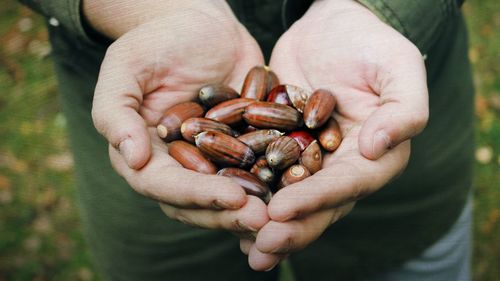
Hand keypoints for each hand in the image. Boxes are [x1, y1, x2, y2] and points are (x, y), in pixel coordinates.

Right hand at [91, 2, 268, 234]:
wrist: (201, 24)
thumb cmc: (157, 41)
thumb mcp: (126, 67)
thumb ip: (116, 113)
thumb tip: (133, 160)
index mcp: (144, 153)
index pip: (163, 185)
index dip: (196, 195)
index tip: (232, 198)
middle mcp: (176, 165)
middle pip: (197, 202)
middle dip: (229, 214)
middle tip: (263, 220)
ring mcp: (210, 160)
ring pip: (228, 195)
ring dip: (253, 209)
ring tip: (282, 216)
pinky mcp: (240, 148)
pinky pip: (255, 171)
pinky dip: (273, 185)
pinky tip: (297, 192)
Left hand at [245, 0, 428, 270]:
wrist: (330, 25)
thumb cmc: (370, 43)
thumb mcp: (398, 67)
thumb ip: (404, 110)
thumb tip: (378, 149)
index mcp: (375, 156)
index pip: (346, 184)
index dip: (315, 200)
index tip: (280, 211)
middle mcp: (342, 167)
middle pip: (317, 204)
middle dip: (288, 228)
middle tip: (258, 248)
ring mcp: (310, 160)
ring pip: (289, 198)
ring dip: (266, 224)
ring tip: (242, 246)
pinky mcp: (282, 146)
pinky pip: (265, 173)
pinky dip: (248, 193)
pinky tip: (227, 211)